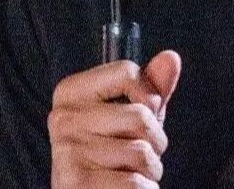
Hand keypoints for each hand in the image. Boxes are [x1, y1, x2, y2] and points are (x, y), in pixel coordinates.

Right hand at [49, 49, 181, 187]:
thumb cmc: (112, 155)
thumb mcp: (132, 117)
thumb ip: (152, 87)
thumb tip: (171, 58)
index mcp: (71, 92)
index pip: (126, 72)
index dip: (149, 96)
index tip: (143, 113)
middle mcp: (63, 119)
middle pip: (139, 115)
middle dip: (155, 139)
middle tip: (140, 153)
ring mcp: (67, 152)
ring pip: (140, 151)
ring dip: (150, 167)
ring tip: (133, 171)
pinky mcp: (74, 185)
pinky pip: (134, 182)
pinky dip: (143, 188)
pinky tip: (126, 188)